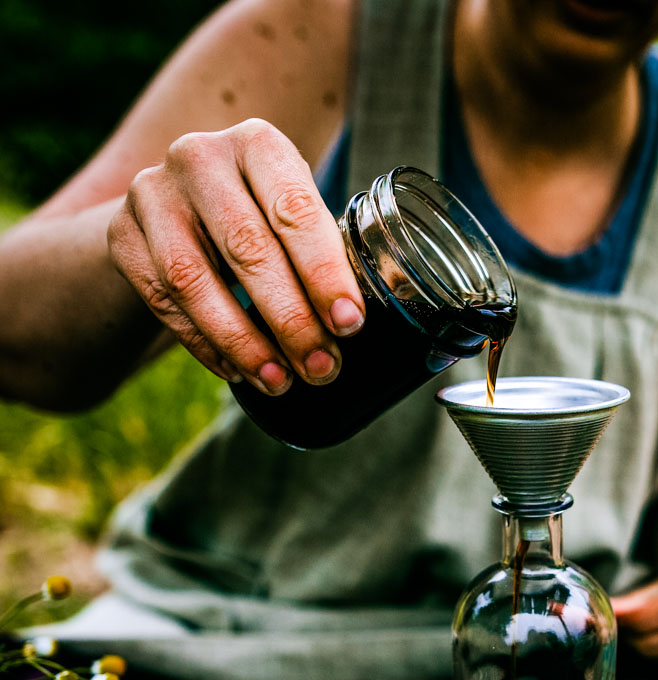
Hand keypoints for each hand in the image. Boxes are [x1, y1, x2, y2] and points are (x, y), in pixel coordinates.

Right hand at [107, 119, 365, 393]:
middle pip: (248, 249)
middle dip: (291, 320)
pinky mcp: (123, 237)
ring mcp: (153, 196)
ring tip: (281, 383)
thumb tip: (360, 326)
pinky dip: (206, 345)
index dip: (324, 272)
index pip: (295, 211)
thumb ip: (328, 251)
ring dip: (244, 342)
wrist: (178, 203)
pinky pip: (164, 303)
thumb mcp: (294, 211)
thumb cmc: (262, 214)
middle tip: (323, 368)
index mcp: (258, 144)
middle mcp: (199, 159)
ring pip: (194, 281)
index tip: (350, 324)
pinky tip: (241, 373)